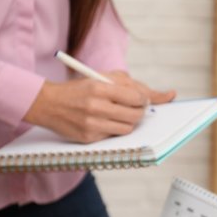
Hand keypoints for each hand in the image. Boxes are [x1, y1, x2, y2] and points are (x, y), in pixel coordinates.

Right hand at [24, 72, 174, 143]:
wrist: (48, 103)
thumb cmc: (82, 89)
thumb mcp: (103, 77)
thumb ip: (133, 84)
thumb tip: (168, 96)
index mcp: (100, 87)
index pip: (137, 98)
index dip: (144, 100)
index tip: (141, 99)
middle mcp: (96, 106)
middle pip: (136, 116)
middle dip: (139, 112)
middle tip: (133, 108)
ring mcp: (91, 124)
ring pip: (127, 129)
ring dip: (127, 122)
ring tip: (117, 114)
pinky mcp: (88, 138)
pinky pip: (113, 137)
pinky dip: (113, 129)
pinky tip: (103, 122)